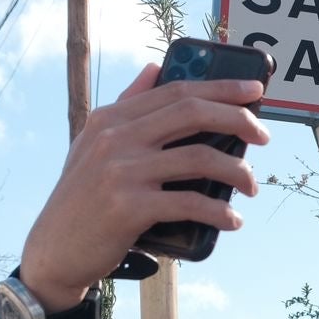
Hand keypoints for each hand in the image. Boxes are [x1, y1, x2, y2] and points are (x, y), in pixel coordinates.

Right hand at [20, 63, 268, 307]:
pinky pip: (190, 204)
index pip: (176, 90)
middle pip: (192, 112)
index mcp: (111, 118)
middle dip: (238, 120)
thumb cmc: (82, 198)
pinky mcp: (129, 208)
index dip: (221, 87)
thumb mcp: (93, 145)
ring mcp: (122, 172)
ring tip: (251, 186)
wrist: (54, 251)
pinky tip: (233, 221)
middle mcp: (115, 138)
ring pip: (200, 158)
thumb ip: (127, 106)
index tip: (255, 91)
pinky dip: (219, 213)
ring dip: (237, 173)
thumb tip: (156, 67)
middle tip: (264, 137)